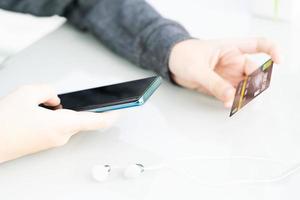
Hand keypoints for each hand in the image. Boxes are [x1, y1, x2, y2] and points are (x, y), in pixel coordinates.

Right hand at [0, 85, 118, 162]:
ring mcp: (53, 142)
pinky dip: (53, 117)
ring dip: (60, 111)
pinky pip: (57, 127)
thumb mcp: (26, 93)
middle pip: (79, 117)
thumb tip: (56, 99)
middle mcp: (61, 136)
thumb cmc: (3, 123)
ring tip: (38, 104)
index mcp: (63, 124)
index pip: (96, 121)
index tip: (122, 109)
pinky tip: (38, 111)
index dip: (111, 115)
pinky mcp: (45, 144)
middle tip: (64, 96)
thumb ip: (48, 91)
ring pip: (66, 121)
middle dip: (74, 105)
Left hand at [169, 38, 280, 106]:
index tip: (278, 61)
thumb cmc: (183, 56)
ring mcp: (228, 75)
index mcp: (231, 49)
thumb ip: (214, 82)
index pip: (258, 44)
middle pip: (254, 74)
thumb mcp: (197, 68)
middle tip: (246, 95)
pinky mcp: (221, 87)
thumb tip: (230, 96)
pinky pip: (233, 95)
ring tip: (235, 103)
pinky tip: (230, 105)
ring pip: (245, 87)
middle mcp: (233, 62)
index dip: (272, 50)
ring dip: (244, 96)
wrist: (171, 64)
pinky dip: (234, 101)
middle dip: (254, 85)